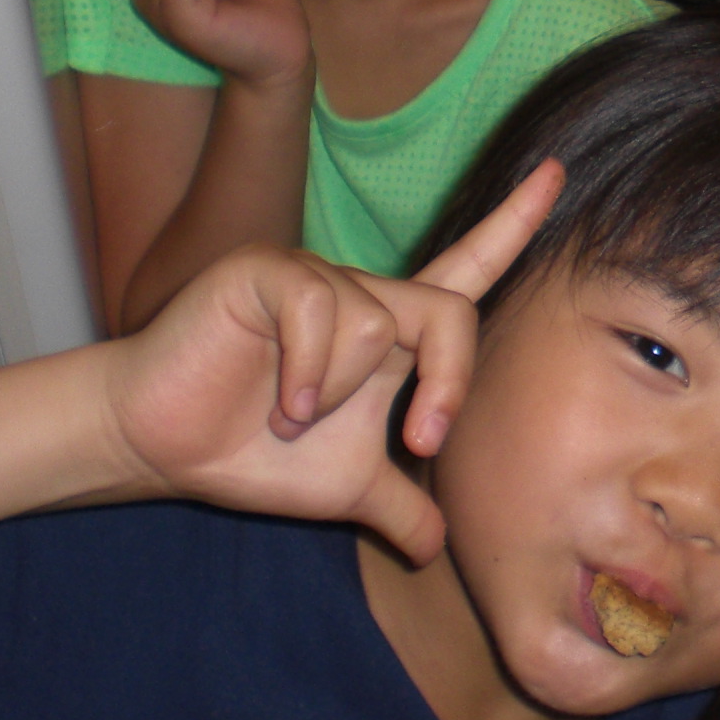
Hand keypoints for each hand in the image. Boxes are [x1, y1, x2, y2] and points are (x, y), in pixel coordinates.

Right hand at [99, 160, 564, 560]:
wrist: (160, 449)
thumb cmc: (253, 456)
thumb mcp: (346, 491)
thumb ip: (400, 509)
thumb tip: (436, 547)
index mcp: (393, 330)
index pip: (468, 268)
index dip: (514, 224)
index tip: (559, 172)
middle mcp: (364, 294)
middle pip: (451, 311)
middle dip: (447, 383)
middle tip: (420, 440)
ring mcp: (317, 275)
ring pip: (378, 325)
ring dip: (337, 394)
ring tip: (289, 415)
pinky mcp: (270, 271)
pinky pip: (322, 313)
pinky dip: (307, 374)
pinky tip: (278, 402)